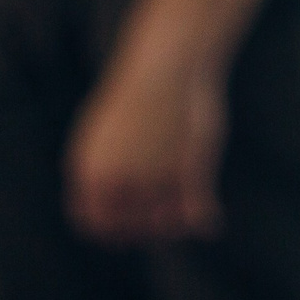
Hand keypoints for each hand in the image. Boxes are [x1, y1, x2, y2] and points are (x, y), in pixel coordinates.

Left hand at [64, 22, 225, 242]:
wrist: (165, 66)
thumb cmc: (138, 93)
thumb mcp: (103, 133)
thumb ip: (99, 167)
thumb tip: (92, 184)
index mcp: (90, 172)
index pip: (92, 223)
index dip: (110, 232)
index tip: (126, 234)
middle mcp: (117, 181)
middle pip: (128, 229)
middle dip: (144, 232)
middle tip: (161, 227)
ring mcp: (152, 178)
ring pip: (163, 225)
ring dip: (174, 228)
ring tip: (186, 222)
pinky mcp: (186, 173)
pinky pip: (194, 213)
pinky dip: (203, 222)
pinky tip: (210, 224)